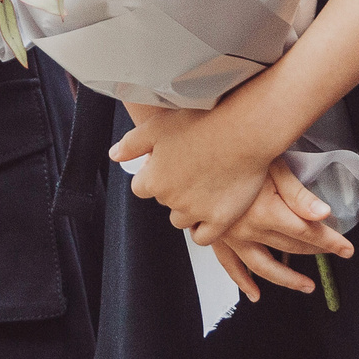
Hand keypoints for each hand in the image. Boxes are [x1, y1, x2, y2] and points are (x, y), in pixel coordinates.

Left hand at [112, 100, 286, 246]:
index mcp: (153, 179)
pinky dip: (203, 228)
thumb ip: (132, 143)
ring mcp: (196, 212)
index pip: (141, 187)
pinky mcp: (220, 220)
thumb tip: (114, 155)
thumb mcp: (158, 125)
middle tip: (192, 166)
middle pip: (164, 201)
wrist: (244, 129)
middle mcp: (171, 199)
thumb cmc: (203, 121)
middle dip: (173, 187)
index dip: (154, 174)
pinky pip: (203, 237)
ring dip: (187, 208)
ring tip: (204, 185)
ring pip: (181, 219)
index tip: (169, 163)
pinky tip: (210, 212)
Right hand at [207, 163, 354, 301]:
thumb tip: (323, 213)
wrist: (200, 153)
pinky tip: (254, 293)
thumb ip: (298, 193)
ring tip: (306, 286)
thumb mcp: (273, 165)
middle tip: (333, 253)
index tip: (346, 249)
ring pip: (264, 266)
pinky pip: (231, 266)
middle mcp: (249, 230)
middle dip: (316, 251)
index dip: (330, 242)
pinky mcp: (217, 237)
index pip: (308, 232)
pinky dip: (243, 281)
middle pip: (290, 247)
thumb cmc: (238, 154)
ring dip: (287, 278)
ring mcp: (231, 237)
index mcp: (266, 211)